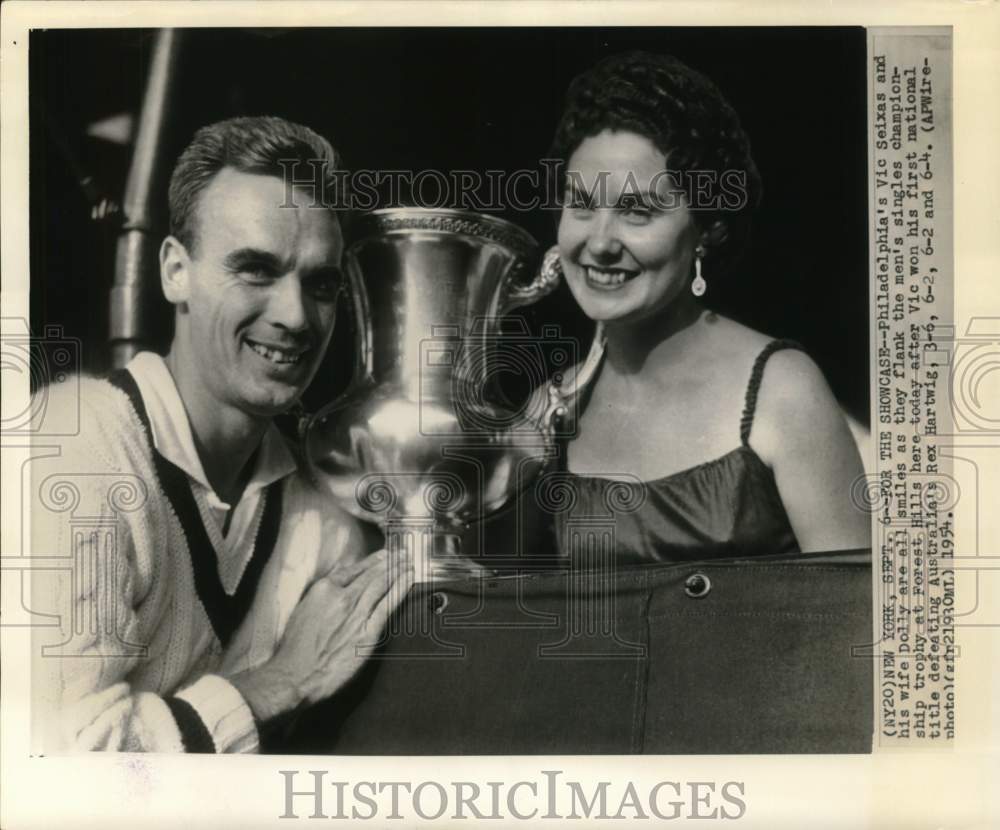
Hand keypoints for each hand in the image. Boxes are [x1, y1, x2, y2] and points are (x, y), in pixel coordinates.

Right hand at [230, 548, 412, 721]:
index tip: (383, 555)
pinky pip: (388, 605)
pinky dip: (400, 590)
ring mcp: (356, 614)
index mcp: (323, 590)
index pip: (353, 570)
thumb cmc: (294, 649)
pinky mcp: (368, 632)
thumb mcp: (301, 610)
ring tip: (408, 562)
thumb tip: (334, 582)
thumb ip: (320, 595)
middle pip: (371, 575)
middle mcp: (342, 597)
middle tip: (402, 553)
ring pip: (381, 585)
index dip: (371, 561)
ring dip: (397, 571)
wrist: (294, 675)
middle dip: (389, 562)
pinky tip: (408, 580)